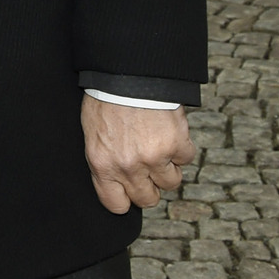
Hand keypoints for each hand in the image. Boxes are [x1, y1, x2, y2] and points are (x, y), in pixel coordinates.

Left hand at [81, 95, 193, 212]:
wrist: (126, 73)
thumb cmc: (105, 100)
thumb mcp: (92, 133)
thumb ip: (105, 161)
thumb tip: (116, 183)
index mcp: (102, 164)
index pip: (116, 205)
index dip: (124, 199)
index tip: (128, 191)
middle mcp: (128, 166)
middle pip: (147, 199)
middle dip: (149, 185)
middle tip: (146, 167)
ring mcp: (154, 157)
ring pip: (170, 182)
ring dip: (167, 167)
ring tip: (157, 144)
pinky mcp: (176, 145)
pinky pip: (186, 159)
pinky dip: (181, 147)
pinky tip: (168, 131)